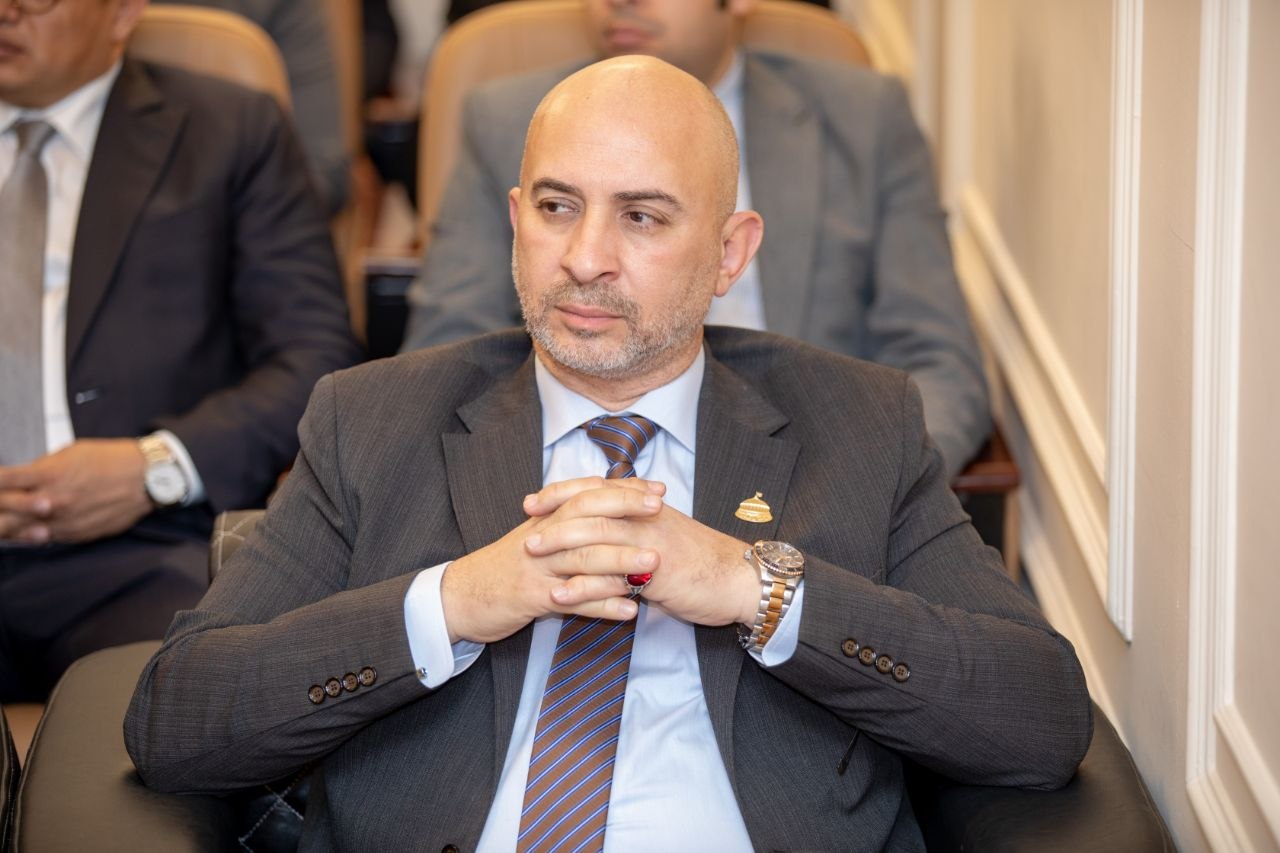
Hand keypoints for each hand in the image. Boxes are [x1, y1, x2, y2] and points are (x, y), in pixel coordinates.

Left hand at [0, 439, 151, 543]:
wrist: (148, 478)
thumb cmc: (112, 460)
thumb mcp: (71, 453)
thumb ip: (43, 469)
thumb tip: (25, 480)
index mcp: (47, 475)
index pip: (2, 482)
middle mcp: (52, 501)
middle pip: (3, 514)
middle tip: (0, 506)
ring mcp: (64, 521)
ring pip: (20, 532)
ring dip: (8, 527)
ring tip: (8, 521)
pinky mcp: (78, 534)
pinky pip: (46, 538)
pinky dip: (33, 534)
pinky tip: (31, 529)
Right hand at [441, 476, 666, 643]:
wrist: (460, 597)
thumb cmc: (505, 568)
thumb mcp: (536, 539)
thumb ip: (568, 527)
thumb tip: (609, 514)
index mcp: (547, 519)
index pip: (589, 494)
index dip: (624, 490)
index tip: (658, 488)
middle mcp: (543, 537)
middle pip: (587, 515)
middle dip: (626, 509)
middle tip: (661, 508)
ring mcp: (538, 567)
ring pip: (583, 557)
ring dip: (621, 559)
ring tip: (655, 561)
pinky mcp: (532, 597)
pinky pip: (573, 601)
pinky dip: (603, 606)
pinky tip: (629, 611)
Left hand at [526, 498, 759, 628]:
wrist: (740, 580)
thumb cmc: (702, 562)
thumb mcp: (666, 534)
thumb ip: (637, 527)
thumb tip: (609, 524)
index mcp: (646, 506)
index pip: (598, 489)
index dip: (563, 492)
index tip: (534, 500)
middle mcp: (646, 517)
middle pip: (591, 507)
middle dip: (553, 515)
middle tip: (524, 527)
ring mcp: (651, 542)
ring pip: (598, 535)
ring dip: (560, 544)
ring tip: (532, 555)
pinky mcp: (656, 573)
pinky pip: (611, 576)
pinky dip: (583, 587)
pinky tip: (560, 596)